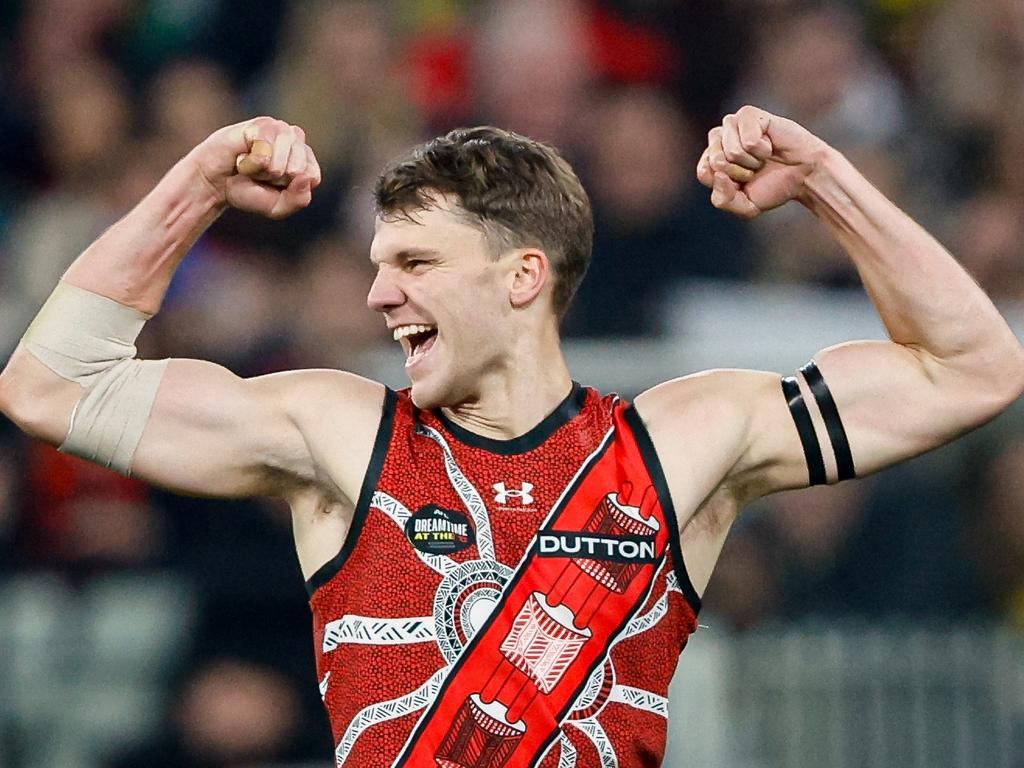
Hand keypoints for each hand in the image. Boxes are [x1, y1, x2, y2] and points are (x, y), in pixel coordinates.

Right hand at [186, 117, 322, 219]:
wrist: (215, 183)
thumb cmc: (249, 191)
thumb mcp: (278, 207)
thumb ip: (298, 200)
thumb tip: (305, 176)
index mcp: (306, 159)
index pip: (312, 177)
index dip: (290, 188)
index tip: (274, 185)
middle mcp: (296, 140)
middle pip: (298, 169)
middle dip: (276, 179)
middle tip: (261, 174)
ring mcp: (279, 129)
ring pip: (282, 160)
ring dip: (263, 171)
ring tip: (253, 165)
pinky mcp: (261, 124)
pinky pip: (264, 150)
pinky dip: (251, 162)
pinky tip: (242, 156)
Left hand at [696, 106, 828, 218]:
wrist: (803, 175)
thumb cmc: (773, 186)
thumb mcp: (745, 206)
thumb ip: (723, 200)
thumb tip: (718, 174)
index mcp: (712, 158)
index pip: (704, 171)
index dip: (726, 183)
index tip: (744, 182)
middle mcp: (720, 138)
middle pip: (714, 160)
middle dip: (738, 172)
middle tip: (756, 170)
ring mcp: (733, 124)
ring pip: (730, 150)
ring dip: (751, 161)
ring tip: (763, 157)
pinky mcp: (748, 114)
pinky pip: (747, 139)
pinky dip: (761, 149)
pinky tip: (770, 145)